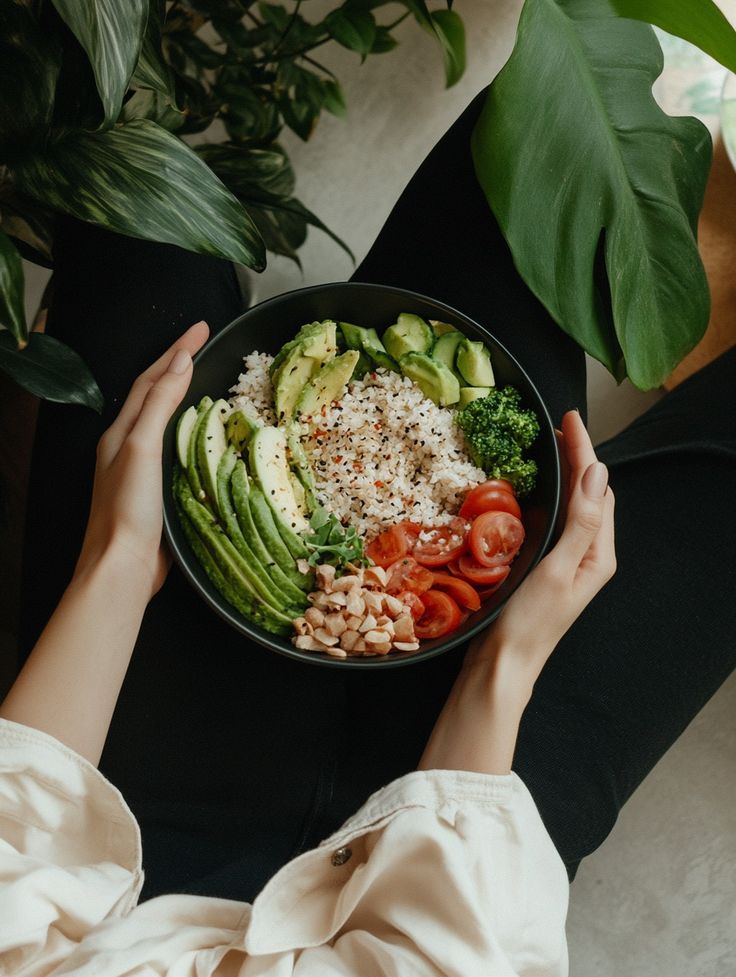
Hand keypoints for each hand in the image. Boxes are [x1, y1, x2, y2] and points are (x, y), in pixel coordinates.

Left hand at [75, 321, 208, 598]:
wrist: (123, 567)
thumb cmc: (127, 510)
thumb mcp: (141, 447)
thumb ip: (159, 404)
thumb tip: (180, 363)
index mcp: (121, 431)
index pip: (153, 378)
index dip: (177, 350)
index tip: (202, 327)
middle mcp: (129, 445)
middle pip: (156, 393)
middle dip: (179, 364)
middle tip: (205, 342)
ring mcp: (143, 469)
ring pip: (167, 420)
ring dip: (186, 394)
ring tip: (208, 377)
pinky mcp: (159, 491)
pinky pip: (179, 448)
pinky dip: (194, 431)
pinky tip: (208, 435)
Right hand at [465, 410, 615, 682]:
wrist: (504, 666)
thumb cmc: (529, 624)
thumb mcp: (558, 570)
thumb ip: (581, 522)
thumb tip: (597, 472)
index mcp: (598, 554)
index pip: (597, 489)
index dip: (585, 451)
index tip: (568, 420)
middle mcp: (588, 555)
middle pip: (589, 494)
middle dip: (577, 457)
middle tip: (555, 428)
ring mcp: (567, 561)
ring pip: (573, 506)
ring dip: (564, 475)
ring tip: (547, 448)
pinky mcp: (546, 567)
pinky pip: (554, 521)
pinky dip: (548, 497)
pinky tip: (531, 489)